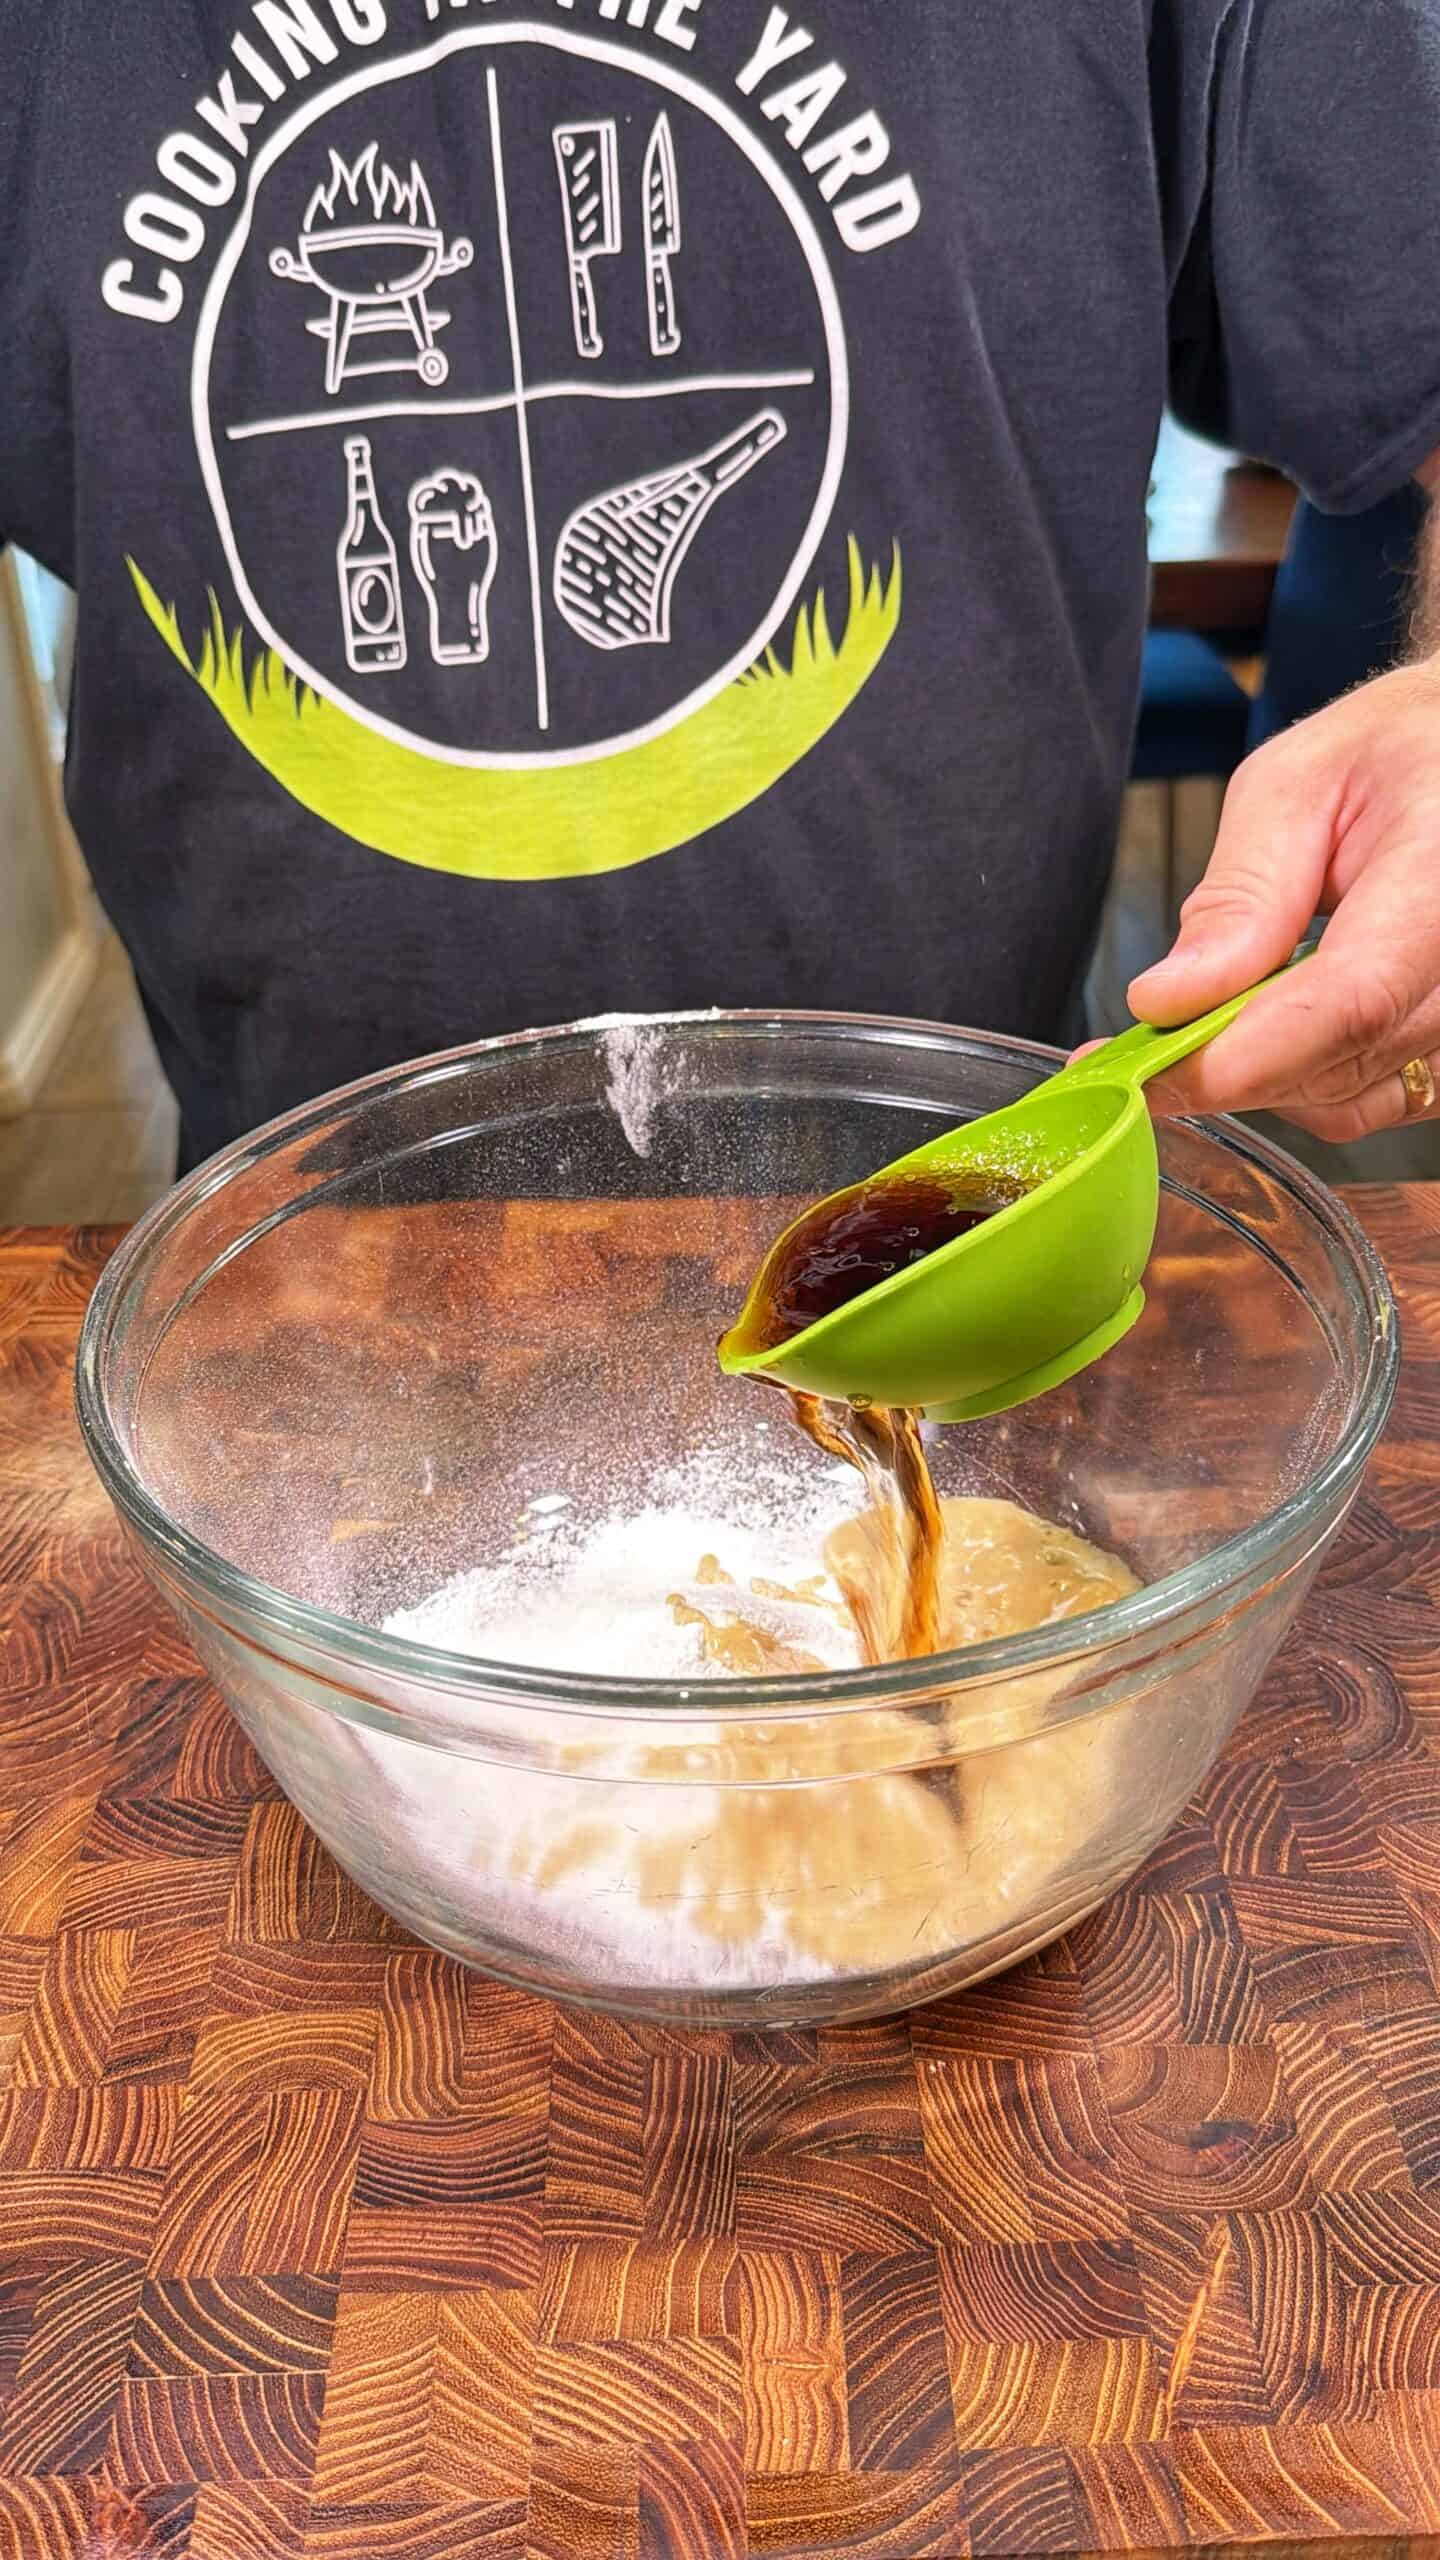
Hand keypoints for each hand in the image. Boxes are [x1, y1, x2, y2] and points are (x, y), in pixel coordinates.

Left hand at [1126, 658, 1439, 1136]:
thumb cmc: (1389, 755)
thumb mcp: (1293, 787)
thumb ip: (1239, 898)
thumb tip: (1166, 999)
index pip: (1349, 1001)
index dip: (1238, 1055)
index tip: (1144, 1071)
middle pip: (1340, 1062)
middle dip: (1222, 1066)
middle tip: (1137, 1044)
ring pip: (1350, 1099)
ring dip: (1262, 1075)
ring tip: (1213, 1010)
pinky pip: (1377, 1101)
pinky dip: (1307, 1081)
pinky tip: (1274, 1025)